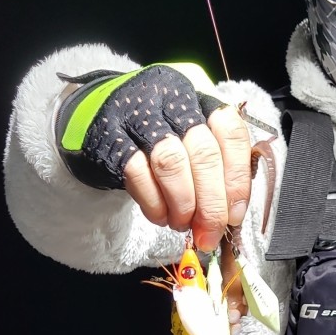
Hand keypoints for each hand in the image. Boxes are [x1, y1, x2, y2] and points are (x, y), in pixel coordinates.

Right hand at [125, 104, 251, 251]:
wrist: (99, 121)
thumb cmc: (158, 140)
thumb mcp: (191, 143)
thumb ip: (215, 171)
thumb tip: (229, 215)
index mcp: (201, 101)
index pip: (230, 132)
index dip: (236, 179)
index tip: (234, 215)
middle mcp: (172, 103)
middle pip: (203, 153)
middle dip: (211, 204)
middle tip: (210, 233)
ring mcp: (139, 118)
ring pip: (171, 163)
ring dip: (183, 204)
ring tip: (183, 224)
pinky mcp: (112, 139)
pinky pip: (138, 174)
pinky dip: (154, 204)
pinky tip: (160, 216)